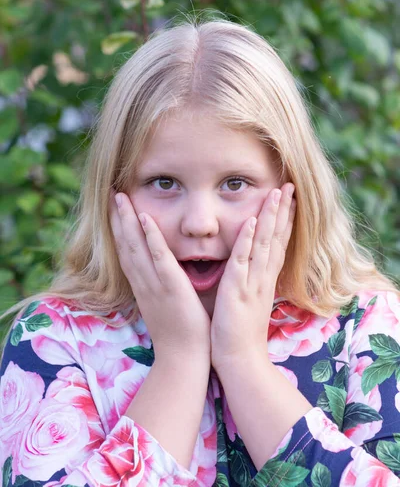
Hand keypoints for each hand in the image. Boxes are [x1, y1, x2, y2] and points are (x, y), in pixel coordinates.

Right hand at [109, 193, 210, 361]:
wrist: (183, 359)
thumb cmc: (179, 334)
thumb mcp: (165, 305)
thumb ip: (162, 287)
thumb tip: (164, 272)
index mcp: (143, 287)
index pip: (126, 253)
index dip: (119, 230)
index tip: (114, 210)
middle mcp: (143, 283)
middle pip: (125, 245)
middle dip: (117, 219)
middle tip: (111, 195)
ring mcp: (154, 284)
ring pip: (136, 247)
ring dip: (126, 221)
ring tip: (120, 197)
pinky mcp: (171, 286)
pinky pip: (159, 257)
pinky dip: (151, 237)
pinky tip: (145, 219)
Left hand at [210, 183, 295, 369]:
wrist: (241, 360)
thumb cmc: (240, 332)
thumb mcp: (250, 300)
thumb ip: (251, 280)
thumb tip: (249, 266)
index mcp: (265, 279)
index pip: (278, 243)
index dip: (285, 220)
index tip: (290, 199)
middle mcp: (263, 277)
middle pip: (277, 237)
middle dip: (283, 210)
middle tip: (290, 185)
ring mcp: (252, 282)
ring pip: (264, 244)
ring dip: (271, 217)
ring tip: (277, 193)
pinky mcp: (237, 290)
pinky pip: (243, 261)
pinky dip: (248, 240)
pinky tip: (253, 222)